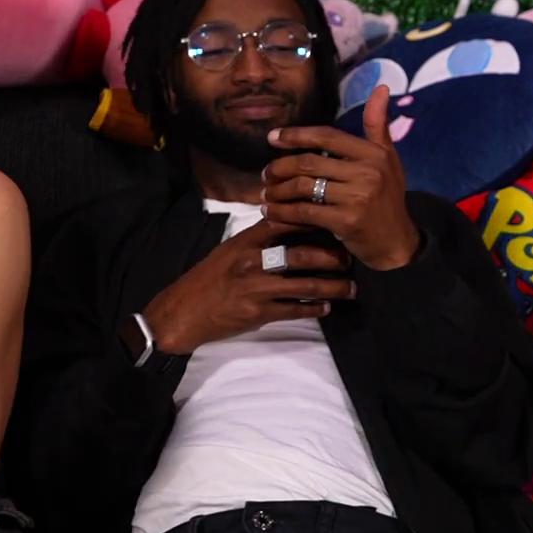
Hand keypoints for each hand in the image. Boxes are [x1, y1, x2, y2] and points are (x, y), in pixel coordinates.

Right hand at [142, 219, 353, 354]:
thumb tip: (289, 228)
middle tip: (350, 259)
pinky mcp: (258, 313)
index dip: (312, 219)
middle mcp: (252, 262)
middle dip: (332, 258)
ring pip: (305, 285)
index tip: (335, 219)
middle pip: (302, 254)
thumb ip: (257, 240)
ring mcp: (256, 288)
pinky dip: (315, 309)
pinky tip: (328, 307)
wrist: (182, 313)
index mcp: (244, 242)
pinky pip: (295, 310)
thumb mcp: (228, 251)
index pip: (284, 222)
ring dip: (332, 286)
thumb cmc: (207, 279)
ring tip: (350, 287)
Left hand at [263, 85, 422, 269]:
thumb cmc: (388, 197)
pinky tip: (271, 213)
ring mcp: (358, 197)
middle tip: (265, 174)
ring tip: (265, 194)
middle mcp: (367, 171)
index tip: (272, 138)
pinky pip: (305, 212)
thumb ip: (378, 124)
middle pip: (309, 162)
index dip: (296, 135)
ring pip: (303, 186)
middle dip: (280, 167)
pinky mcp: (346, 221)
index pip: (326, 136)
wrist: (396, 242)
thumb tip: (381, 87)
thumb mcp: (388, 158)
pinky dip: (283, 212)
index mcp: (373, 153)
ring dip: (277, 190)